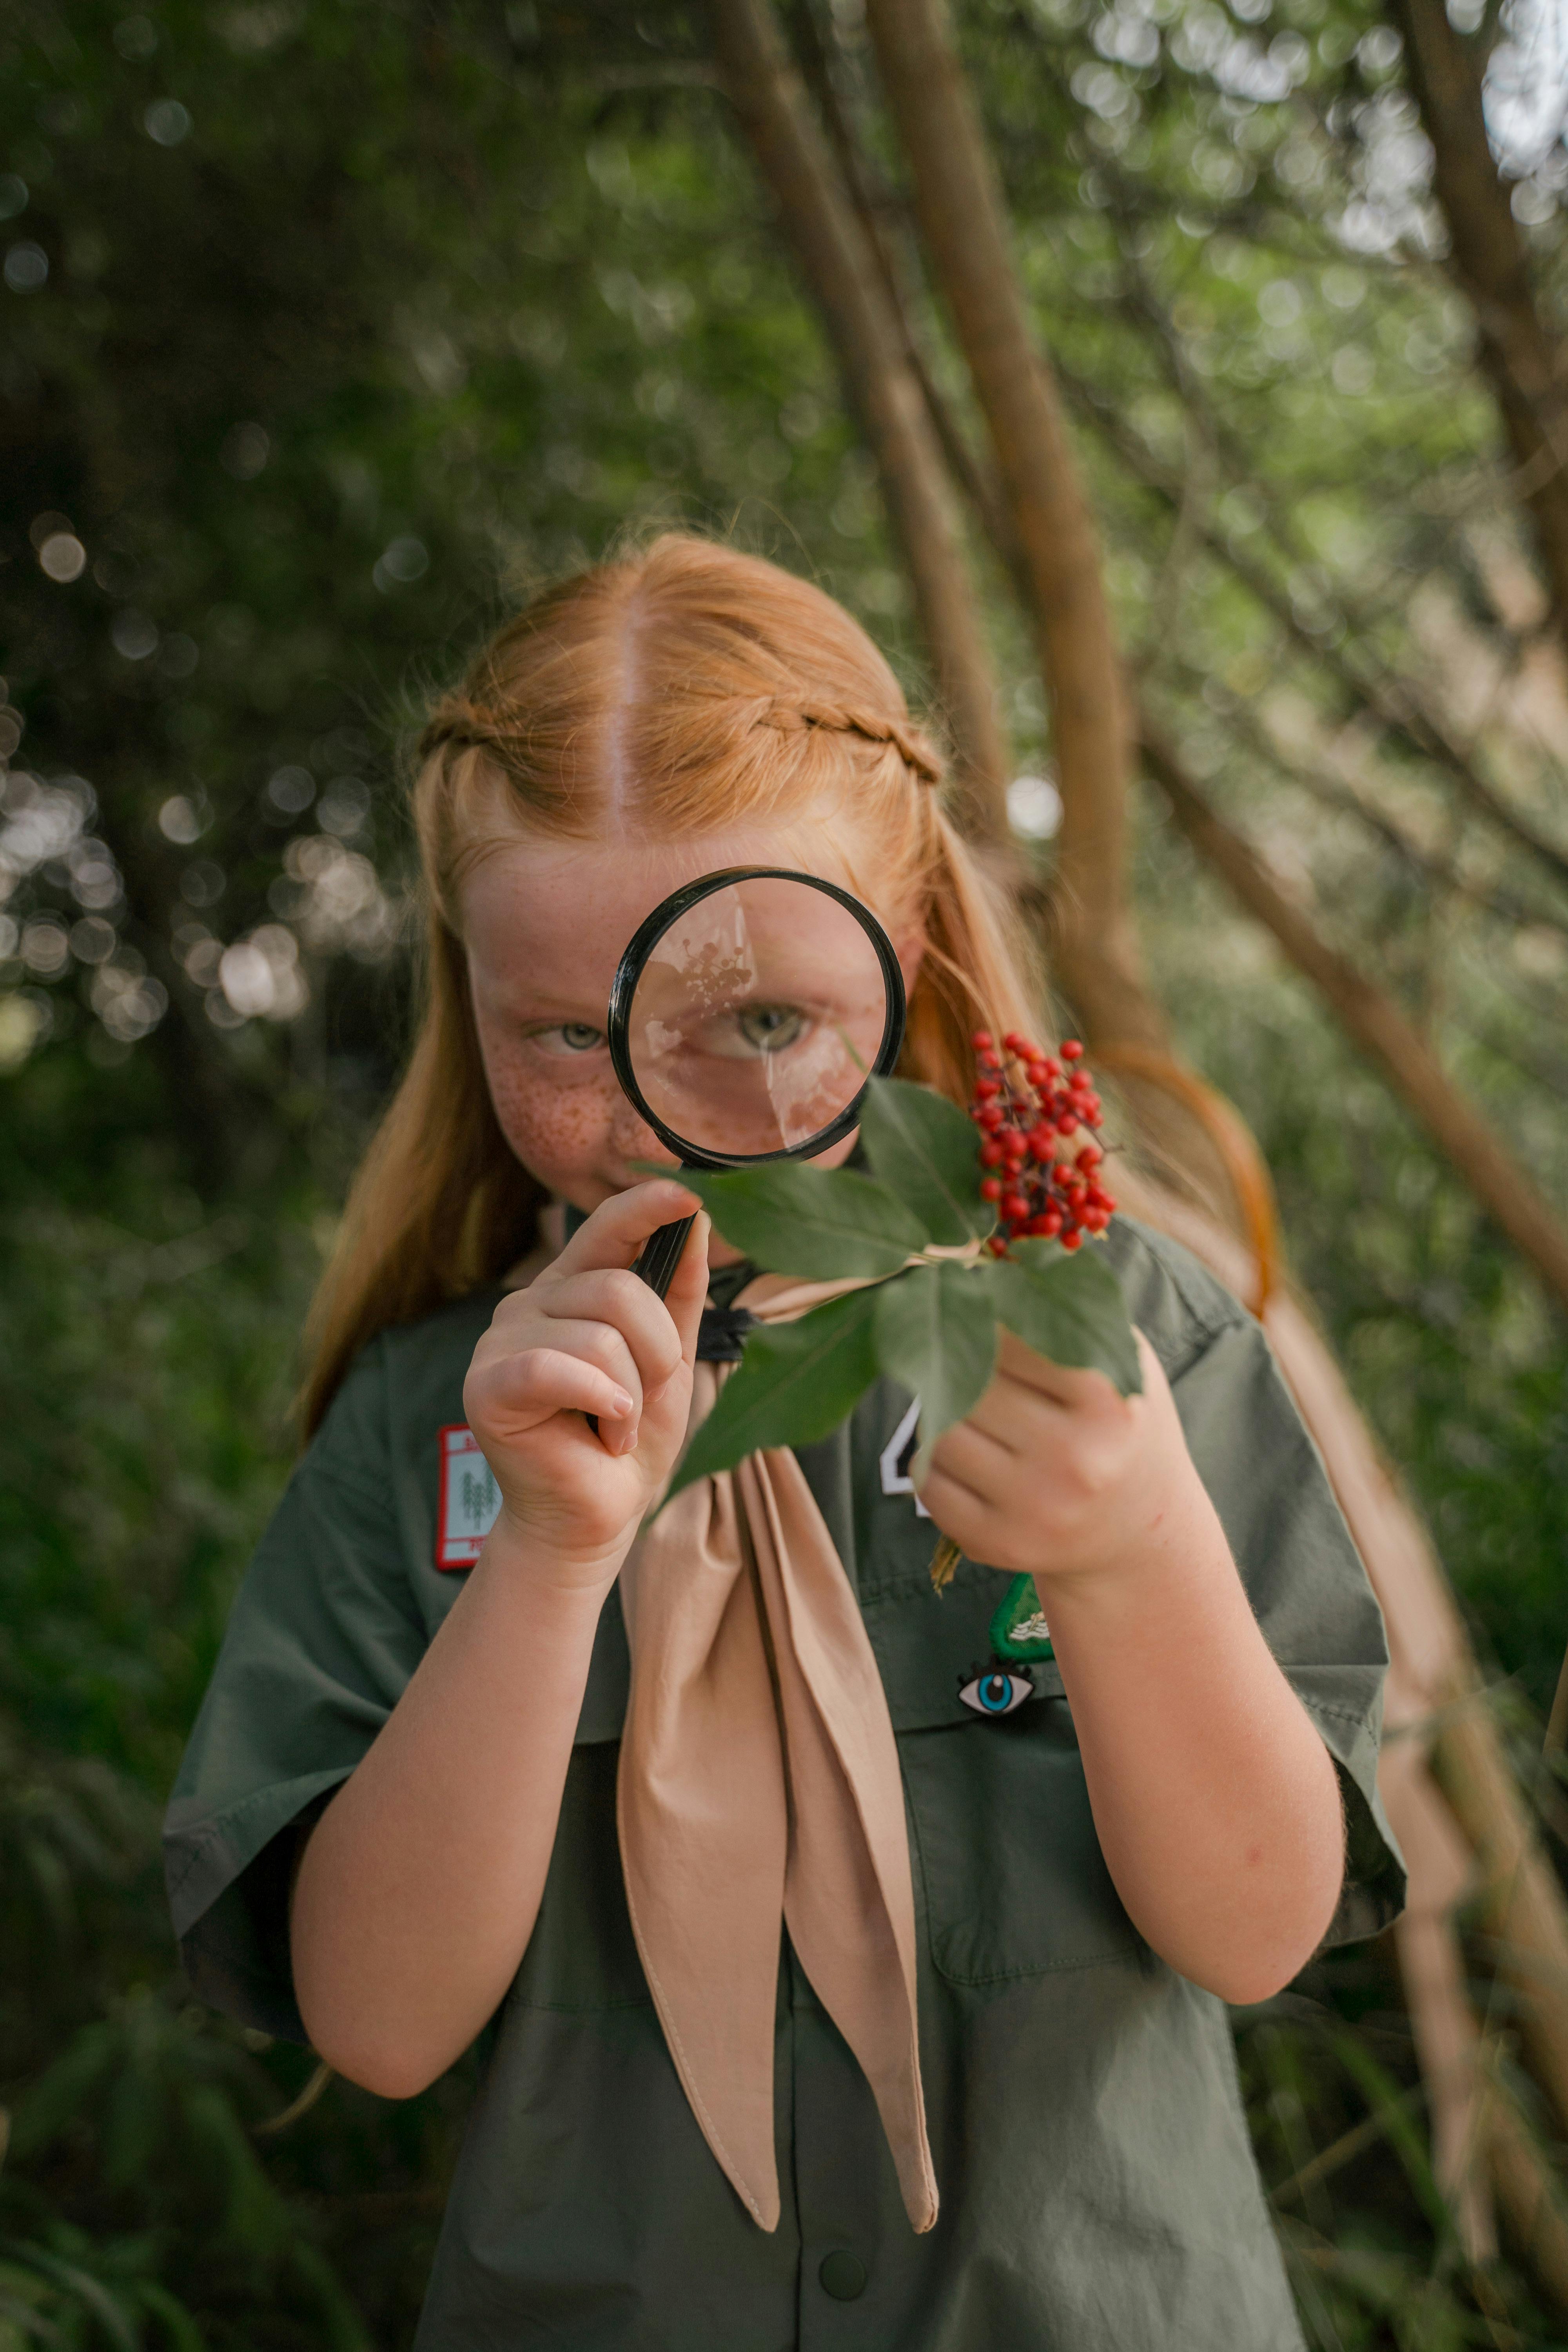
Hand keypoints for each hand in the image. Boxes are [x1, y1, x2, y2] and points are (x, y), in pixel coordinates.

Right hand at [462, 1180, 706, 1585]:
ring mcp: (501, 1341)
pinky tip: (604, 1432)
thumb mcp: (671, 1361)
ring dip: (631, 1392)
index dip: (646, 1205)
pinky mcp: (487, 1385)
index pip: (608, 1227)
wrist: (594, 1520)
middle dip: (655, 1352)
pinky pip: (558, 1368)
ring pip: (599, 1334)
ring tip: (616, 1425)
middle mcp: (530, 1302)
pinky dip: (601, 1402)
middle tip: (641, 1400)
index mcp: (571, 1288)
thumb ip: (680, 1292)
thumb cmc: (628, 1440)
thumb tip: (697, 1215)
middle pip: (617, 1288)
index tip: (688, 1191)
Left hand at [917, 1328, 1205, 1589]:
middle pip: (969, 1380)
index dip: (987, 1319)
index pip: (1008, 1332)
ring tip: (979, 1413)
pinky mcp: (997, 1545)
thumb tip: (985, 1259)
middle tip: (973, 1363)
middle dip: (962, 1365)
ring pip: (940, 1430)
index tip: (983, 1314)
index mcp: (1108, 1399)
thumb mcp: (1120, 1359)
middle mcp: (1076, 1459)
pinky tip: (971, 1458)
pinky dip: (935, 1463)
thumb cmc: (1122, 1426)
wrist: (1141, 1532)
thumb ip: (1065, 1307)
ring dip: (946, 1413)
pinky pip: (928, 1482)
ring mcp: (1035, 1508)